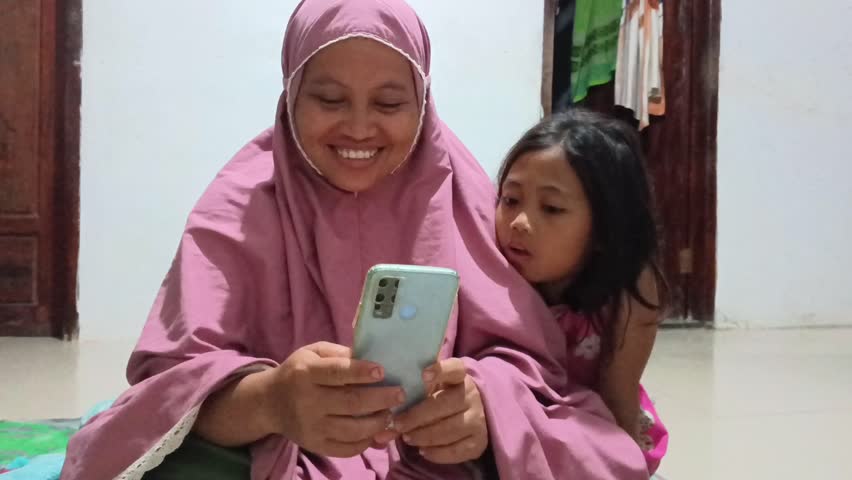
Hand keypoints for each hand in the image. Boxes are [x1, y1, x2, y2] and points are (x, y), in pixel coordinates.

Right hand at [261, 341, 404, 456]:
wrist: (269, 403)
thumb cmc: (298, 372)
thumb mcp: (312, 353)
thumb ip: (339, 353)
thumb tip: (371, 357)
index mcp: (305, 373)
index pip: (337, 372)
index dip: (361, 372)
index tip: (383, 371)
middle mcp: (307, 401)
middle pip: (351, 403)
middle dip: (381, 399)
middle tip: (400, 394)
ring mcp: (311, 427)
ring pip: (352, 429)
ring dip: (378, 422)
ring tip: (391, 413)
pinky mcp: (315, 445)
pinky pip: (346, 448)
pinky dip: (366, 441)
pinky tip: (376, 430)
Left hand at [391, 358, 488, 463]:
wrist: (470, 415)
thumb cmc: (441, 398)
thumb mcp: (430, 390)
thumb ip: (412, 396)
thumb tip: (385, 420)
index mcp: (459, 377)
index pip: (454, 368)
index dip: (440, 370)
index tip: (423, 375)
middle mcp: (472, 396)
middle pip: (445, 404)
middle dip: (417, 416)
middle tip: (398, 424)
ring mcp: (478, 419)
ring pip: (450, 429)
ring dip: (424, 435)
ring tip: (407, 437)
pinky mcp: (478, 442)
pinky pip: (456, 450)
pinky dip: (436, 452)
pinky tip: (422, 450)